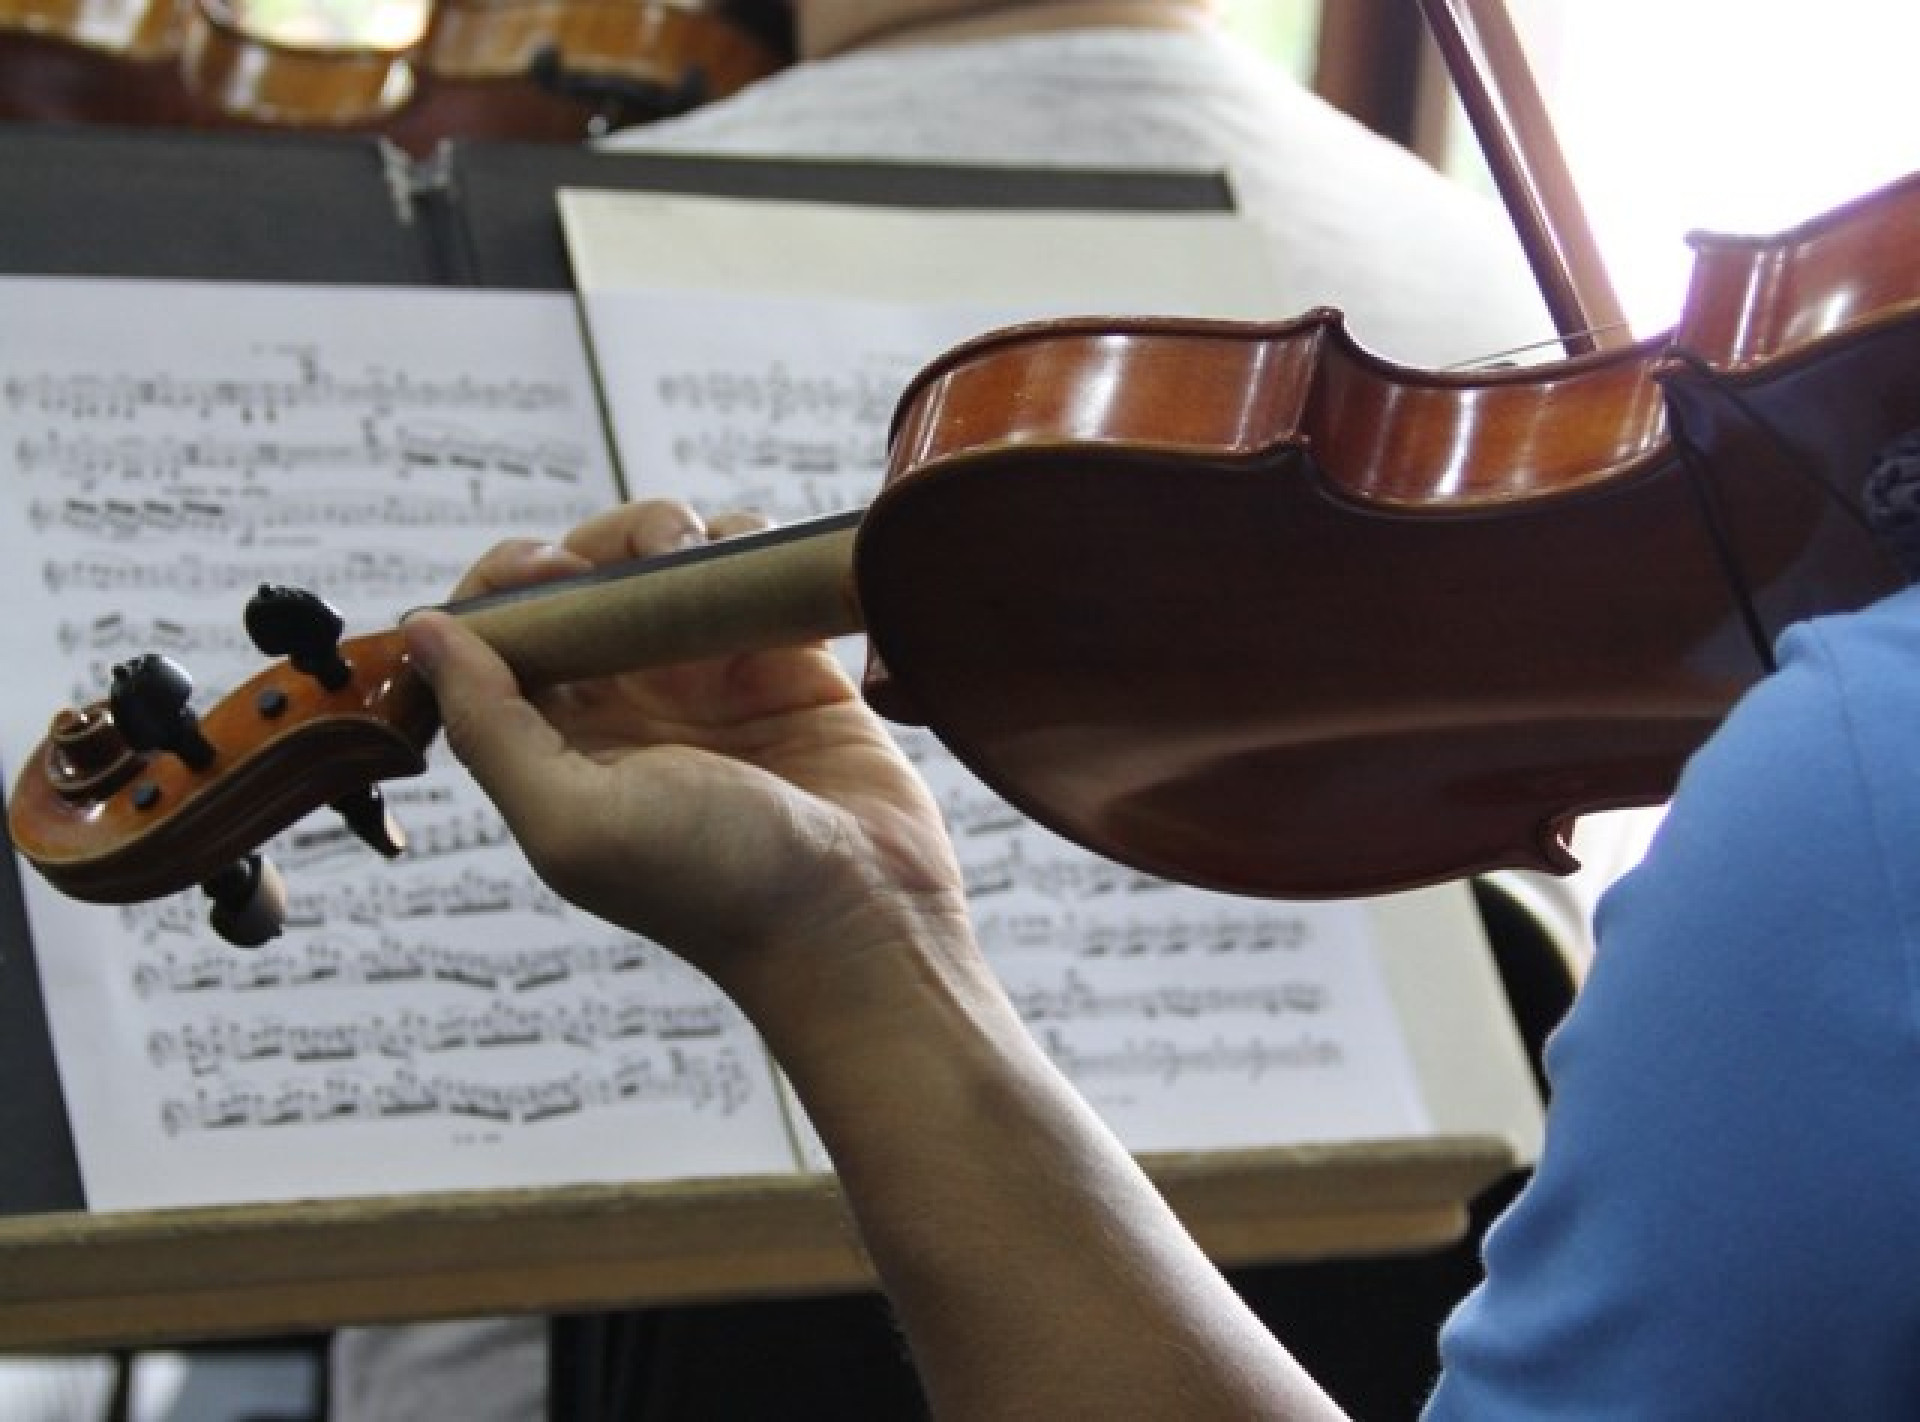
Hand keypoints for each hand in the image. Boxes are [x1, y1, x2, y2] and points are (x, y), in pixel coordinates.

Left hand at [401, 500, 968, 1015]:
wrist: (861, 917)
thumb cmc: (718, 891)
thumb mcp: (574, 821)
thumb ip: (489, 727)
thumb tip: (423, 630)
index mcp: (557, 746)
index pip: (495, 637)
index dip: (503, 584)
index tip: (548, 573)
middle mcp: (625, 706)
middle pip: (579, 581)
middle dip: (596, 544)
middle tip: (641, 554)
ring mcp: (706, 679)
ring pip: (662, 560)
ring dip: (669, 530)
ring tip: (701, 553)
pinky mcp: (784, 660)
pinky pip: (749, 569)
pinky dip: (748, 541)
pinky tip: (754, 560)